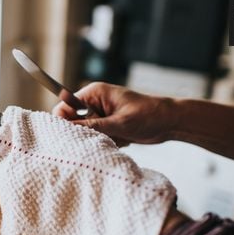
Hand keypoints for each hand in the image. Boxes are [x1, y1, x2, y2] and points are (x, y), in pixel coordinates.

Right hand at [52, 82, 175, 145]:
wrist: (170, 122)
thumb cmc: (148, 115)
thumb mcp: (119, 123)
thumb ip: (92, 126)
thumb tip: (69, 130)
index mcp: (93, 93)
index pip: (64, 107)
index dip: (63, 122)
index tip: (70, 136)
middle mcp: (94, 102)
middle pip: (73, 121)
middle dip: (84, 133)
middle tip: (101, 137)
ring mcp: (100, 114)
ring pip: (85, 131)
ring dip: (98, 138)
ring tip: (117, 137)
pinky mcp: (107, 124)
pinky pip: (96, 136)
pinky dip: (107, 141)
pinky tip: (122, 138)